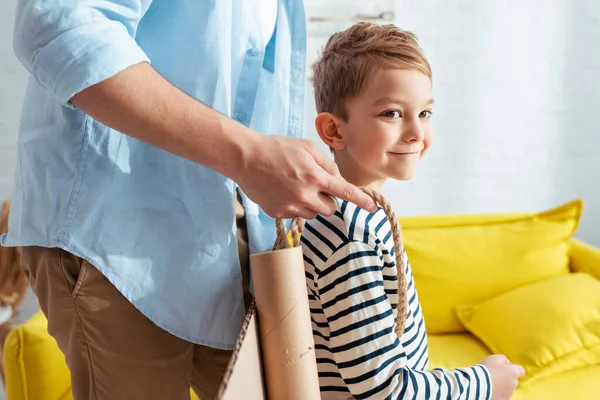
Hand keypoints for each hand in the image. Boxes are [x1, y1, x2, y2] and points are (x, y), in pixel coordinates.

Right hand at [236, 135, 376, 219]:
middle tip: (313, 184)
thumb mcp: (306, 147)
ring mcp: (290, 206)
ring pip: (313, 214)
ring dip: (311, 204)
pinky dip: (294, 206)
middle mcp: (305, 195)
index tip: (372, 207)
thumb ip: (327, 164)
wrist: (245, 158)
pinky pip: (296, 215)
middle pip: (330, 208)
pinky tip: (283, 192)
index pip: (345, 192)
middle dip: (327, 198)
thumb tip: (339, 180)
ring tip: (295, 187)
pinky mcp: (278, 214)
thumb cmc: (277, 148)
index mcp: (315, 176)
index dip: (361, 201)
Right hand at [479, 354, 524, 399]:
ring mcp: (508, 393)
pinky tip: (489, 389)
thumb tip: (507, 363)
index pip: (521, 370)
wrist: (477, 384)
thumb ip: (504, 359)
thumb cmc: (486, 369)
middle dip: (506, 378)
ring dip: (502, 386)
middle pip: (513, 380)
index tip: (506, 368)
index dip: (514, 368)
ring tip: (490, 383)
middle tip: (495, 375)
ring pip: (507, 388)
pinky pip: (502, 395)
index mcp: (513, 372)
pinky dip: (498, 393)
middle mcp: (514, 384)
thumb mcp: (494, 358)